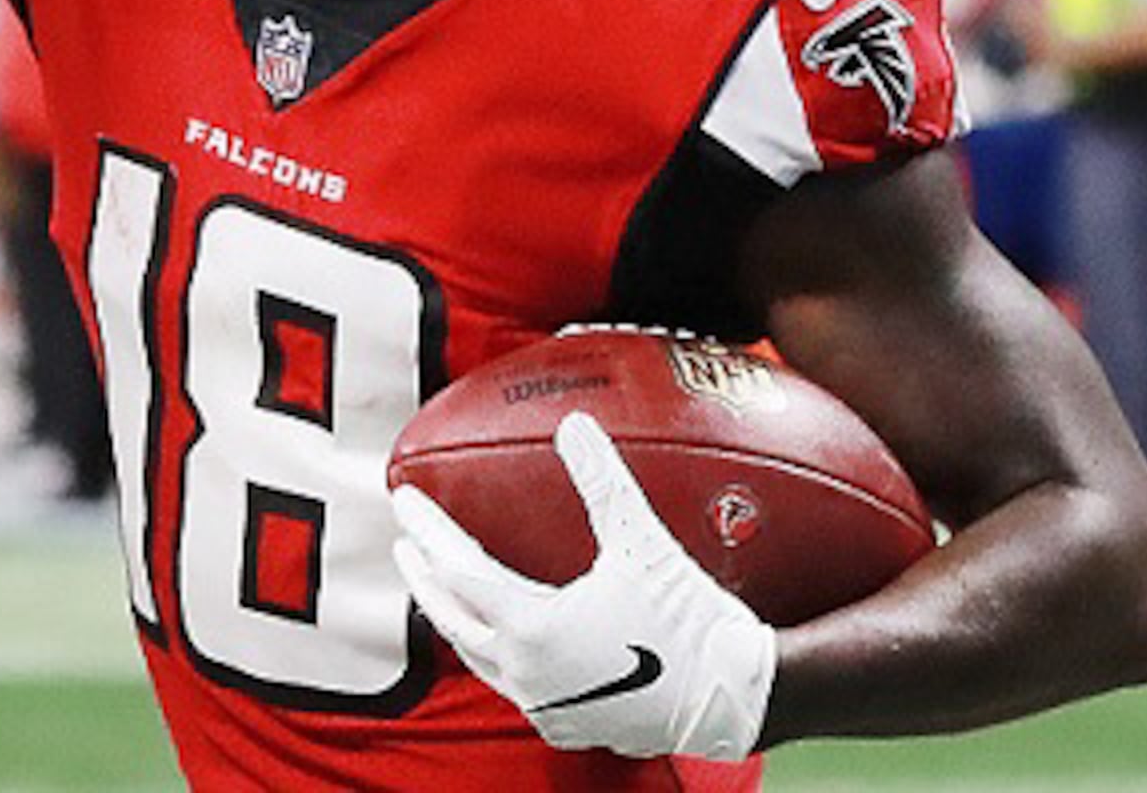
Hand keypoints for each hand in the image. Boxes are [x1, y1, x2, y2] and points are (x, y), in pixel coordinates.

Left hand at [387, 413, 777, 760]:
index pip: (457, 571)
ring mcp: (547, 705)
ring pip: (480, 658)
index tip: (403, 499)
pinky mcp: (571, 724)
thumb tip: (575, 424)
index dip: (427, 531)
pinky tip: (508, 639)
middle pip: (453, 619)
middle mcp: (528, 674)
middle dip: (425, 578)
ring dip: (457, 618)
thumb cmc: (693, 622)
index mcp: (532, 629)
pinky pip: (515, 685)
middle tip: (407, 545)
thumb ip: (602, 481)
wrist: (743, 696)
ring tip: (446, 589)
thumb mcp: (643, 543)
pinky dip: (497, 654)